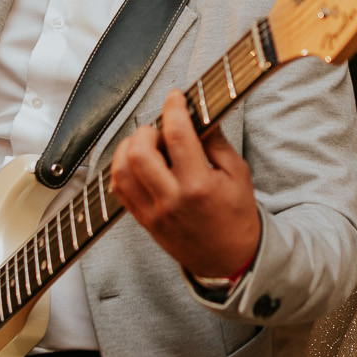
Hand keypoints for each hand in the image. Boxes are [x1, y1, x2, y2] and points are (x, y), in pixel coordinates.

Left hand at [109, 90, 261, 277]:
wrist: (230, 259)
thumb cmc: (237, 216)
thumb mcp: (238, 174)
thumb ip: (217, 142)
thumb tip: (202, 113)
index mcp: (199, 185)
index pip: (176, 136)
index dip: (173, 108)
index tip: (175, 98)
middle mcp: (171, 199)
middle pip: (139, 152)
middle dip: (147, 130)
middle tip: (160, 130)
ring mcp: (154, 212)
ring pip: (121, 170)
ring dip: (128, 149)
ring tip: (147, 146)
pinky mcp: (144, 221)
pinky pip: (118, 190)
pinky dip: (122, 170)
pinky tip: (138, 164)